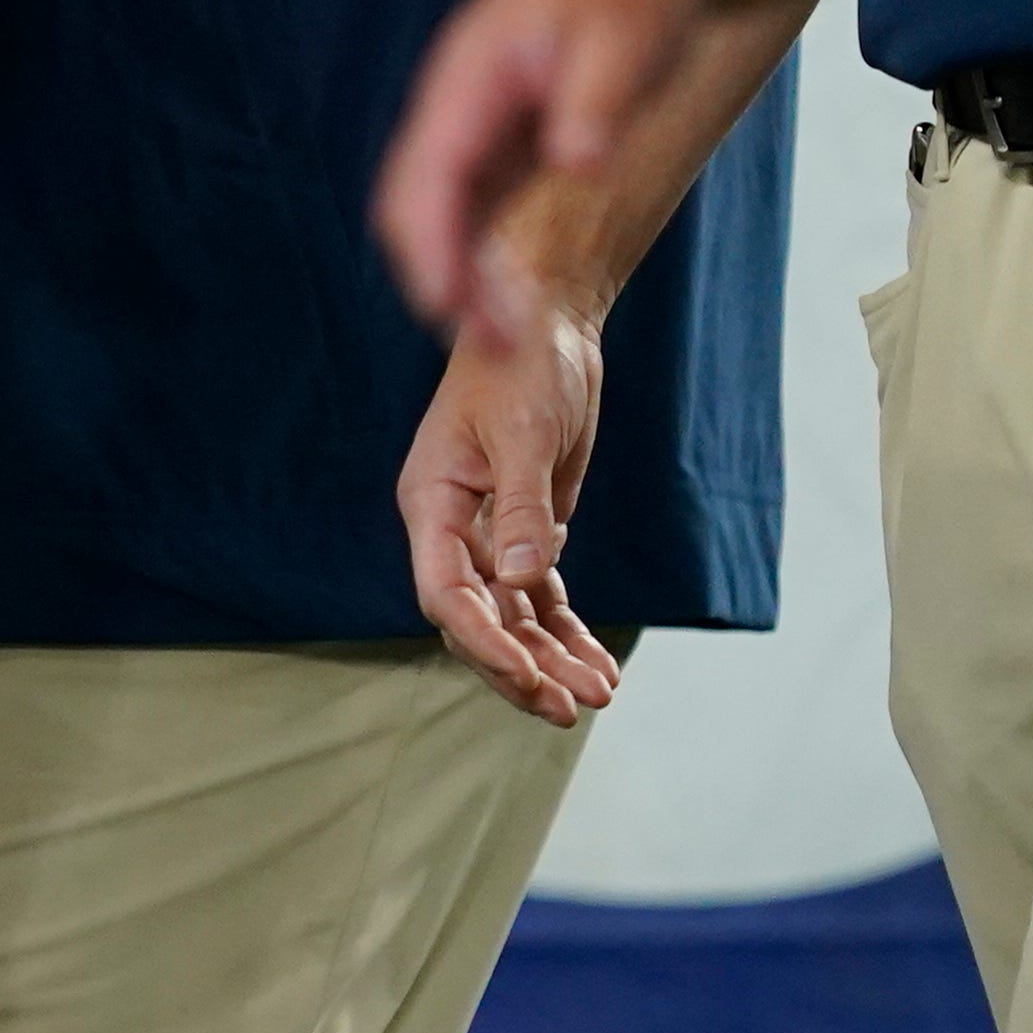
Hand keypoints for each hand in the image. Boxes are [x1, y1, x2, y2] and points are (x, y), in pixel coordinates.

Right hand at [377, 0, 708, 352]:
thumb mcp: (626, 36)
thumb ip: (596, 102)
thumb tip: (576, 164)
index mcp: (469, 75)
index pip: (429, 172)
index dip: (432, 244)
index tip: (448, 308)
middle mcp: (456, 104)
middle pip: (414, 201)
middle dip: (437, 276)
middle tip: (492, 345)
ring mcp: (473, 122)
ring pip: (439, 212)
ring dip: (458, 276)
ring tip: (506, 340)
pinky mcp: (500, 138)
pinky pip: (471, 208)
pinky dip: (482, 257)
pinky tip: (516, 298)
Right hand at [401, 307, 624, 726]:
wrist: (548, 324)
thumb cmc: (521, 363)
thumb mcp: (524, 433)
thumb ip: (521, 508)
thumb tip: (523, 581)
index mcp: (432, 503)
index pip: (445, 593)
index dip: (483, 641)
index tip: (529, 677)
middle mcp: (452, 527)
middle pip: (477, 619)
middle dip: (521, 668)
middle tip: (570, 708)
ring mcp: (489, 533)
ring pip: (513, 616)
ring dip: (552, 658)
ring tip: (601, 693)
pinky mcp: (526, 530)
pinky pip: (541, 596)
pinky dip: (567, 630)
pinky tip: (600, 664)